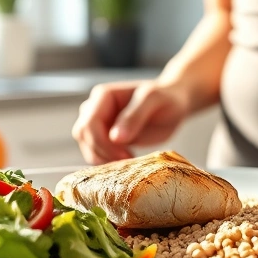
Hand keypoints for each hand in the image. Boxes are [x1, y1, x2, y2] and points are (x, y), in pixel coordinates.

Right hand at [71, 80, 189, 164]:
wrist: (173, 104)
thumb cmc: (166, 98)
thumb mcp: (154, 101)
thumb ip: (134, 116)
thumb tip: (115, 138)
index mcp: (103, 96)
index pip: (89, 123)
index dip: (103, 143)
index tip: (126, 155)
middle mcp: (95, 108)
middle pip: (83, 135)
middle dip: (102, 152)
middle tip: (128, 160)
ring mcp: (98, 123)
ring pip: (87, 146)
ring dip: (104, 159)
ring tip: (129, 160)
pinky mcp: (105, 137)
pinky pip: (96, 153)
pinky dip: (108, 161)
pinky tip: (128, 161)